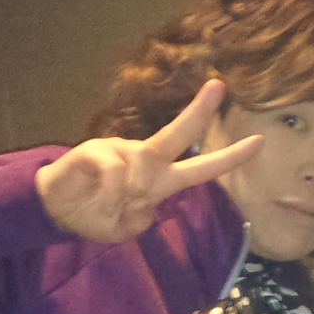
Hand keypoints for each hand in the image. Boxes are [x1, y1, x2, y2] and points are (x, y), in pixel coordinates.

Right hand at [36, 80, 260, 241]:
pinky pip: (115, 171)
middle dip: (198, 113)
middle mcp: (145, 159)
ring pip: (143, 164)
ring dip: (132, 193)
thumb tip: (144, 200)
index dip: (229, 157)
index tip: (259, 142)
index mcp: (160, 178)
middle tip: (218, 86)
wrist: (55, 209)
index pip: (200, 167)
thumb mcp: (127, 227)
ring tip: (112, 205)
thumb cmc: (97, 212)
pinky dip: (112, 194)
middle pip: (177, 135)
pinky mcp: (94, 151)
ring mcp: (120, 151)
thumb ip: (142, 218)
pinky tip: (102, 203)